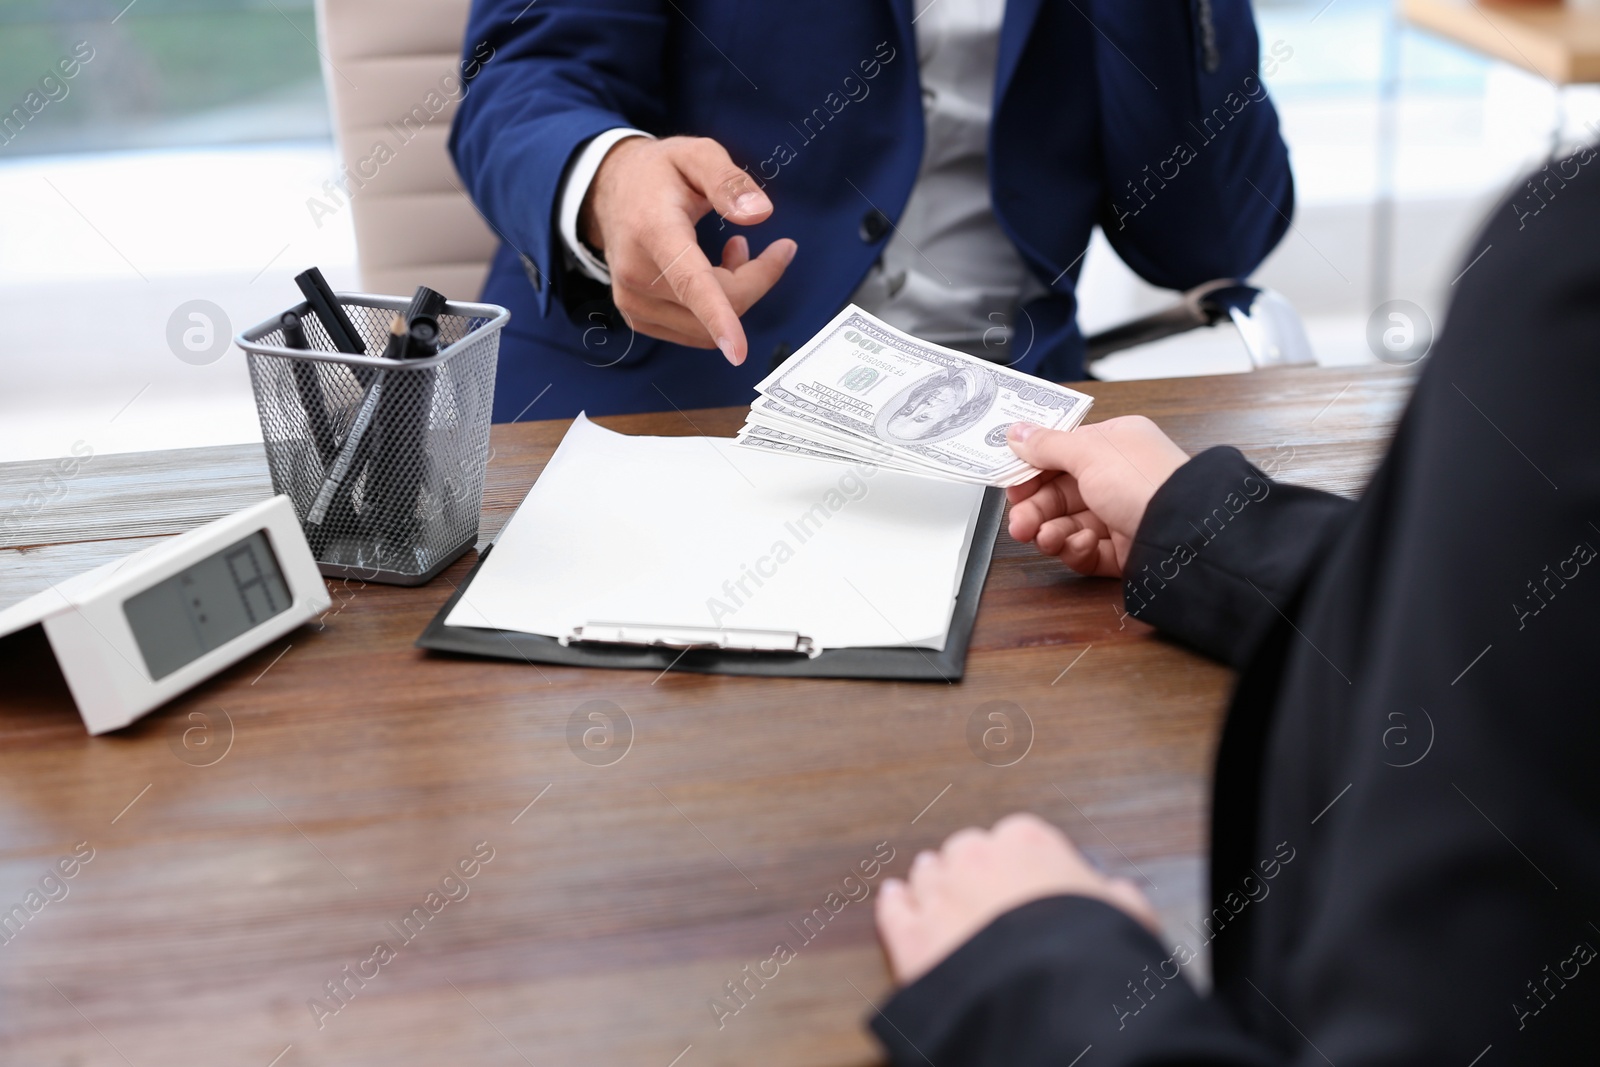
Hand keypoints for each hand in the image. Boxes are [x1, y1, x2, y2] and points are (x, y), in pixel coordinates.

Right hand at [580, 136, 797, 364]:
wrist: (610, 191)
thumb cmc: (657, 173)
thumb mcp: (695, 154)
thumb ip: (728, 181)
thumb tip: (760, 213)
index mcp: (654, 232)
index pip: (690, 281)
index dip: (718, 316)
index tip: (737, 349)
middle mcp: (636, 275)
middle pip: (720, 303)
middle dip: (758, 280)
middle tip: (775, 248)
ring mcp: (634, 302)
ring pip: (710, 324)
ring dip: (738, 294)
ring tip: (736, 251)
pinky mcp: (638, 318)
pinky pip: (695, 330)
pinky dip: (717, 310)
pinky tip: (715, 273)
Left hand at [875, 813, 1159, 984]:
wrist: (1046, 994)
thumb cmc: (1088, 950)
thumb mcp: (1125, 916)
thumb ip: (1114, 895)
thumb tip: (1117, 894)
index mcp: (1027, 841)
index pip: (1017, 838)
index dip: (1021, 863)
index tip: (1026, 880)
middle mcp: (976, 857)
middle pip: (966, 851)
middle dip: (975, 870)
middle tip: (986, 894)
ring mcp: (938, 894)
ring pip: (927, 874)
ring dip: (935, 882)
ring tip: (941, 894)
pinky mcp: (909, 936)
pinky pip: (893, 909)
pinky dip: (894, 904)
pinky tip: (894, 899)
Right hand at [1005, 416, 1188, 577]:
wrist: (1184, 534)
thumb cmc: (1148, 483)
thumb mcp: (1090, 453)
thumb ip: (1047, 445)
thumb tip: (1017, 433)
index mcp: (1114, 446)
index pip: (1060, 455)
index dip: (1032, 471)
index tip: (1011, 484)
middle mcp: (1117, 479)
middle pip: (1058, 495)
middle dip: (1035, 510)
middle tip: (1019, 523)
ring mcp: (1120, 516)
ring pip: (1066, 526)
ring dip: (1050, 532)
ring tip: (1047, 538)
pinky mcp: (1123, 551)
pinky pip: (1085, 552)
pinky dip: (1076, 549)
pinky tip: (1080, 544)